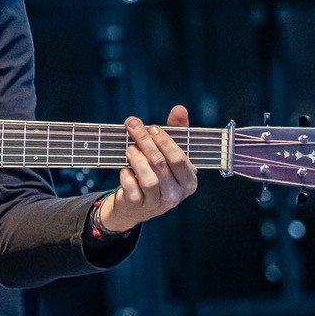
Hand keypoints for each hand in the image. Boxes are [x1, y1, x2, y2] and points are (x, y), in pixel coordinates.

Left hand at [98, 105, 198, 232]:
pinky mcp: (138, 206)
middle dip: (145, 141)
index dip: (164, 140)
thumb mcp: (168, 153)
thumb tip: (180, 109)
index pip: (179, 158)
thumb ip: (176, 131)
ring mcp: (157, 203)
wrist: (136, 204)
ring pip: (148, 178)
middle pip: (161, 164)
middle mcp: (176, 194)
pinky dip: (126, 175)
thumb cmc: (156, 172)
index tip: (151, 127)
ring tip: (129, 147)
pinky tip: (125, 168)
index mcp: (189, 181)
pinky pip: (132, 187)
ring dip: (136, 158)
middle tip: (132, 126)